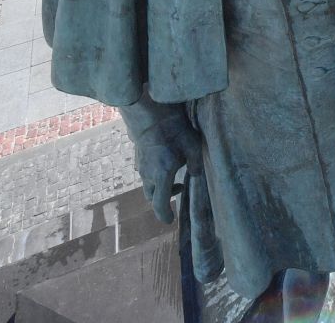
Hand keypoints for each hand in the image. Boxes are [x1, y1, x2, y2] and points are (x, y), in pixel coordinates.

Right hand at [122, 100, 203, 223]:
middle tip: (178, 189)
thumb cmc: (174, 130)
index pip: (160, 204)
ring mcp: (141, 166)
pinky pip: (145, 173)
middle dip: (163, 200)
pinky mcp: (138, 157)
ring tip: (173, 174)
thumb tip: (196, 176)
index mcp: (162, 176)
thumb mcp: (193, 147)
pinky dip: (154, 175)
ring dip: (159, 186)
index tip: (170, 220)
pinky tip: (164, 162)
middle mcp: (148, 175)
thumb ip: (196, 165)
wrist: (151, 114)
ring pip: (148, 185)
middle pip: (153, 197)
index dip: (165, 215)